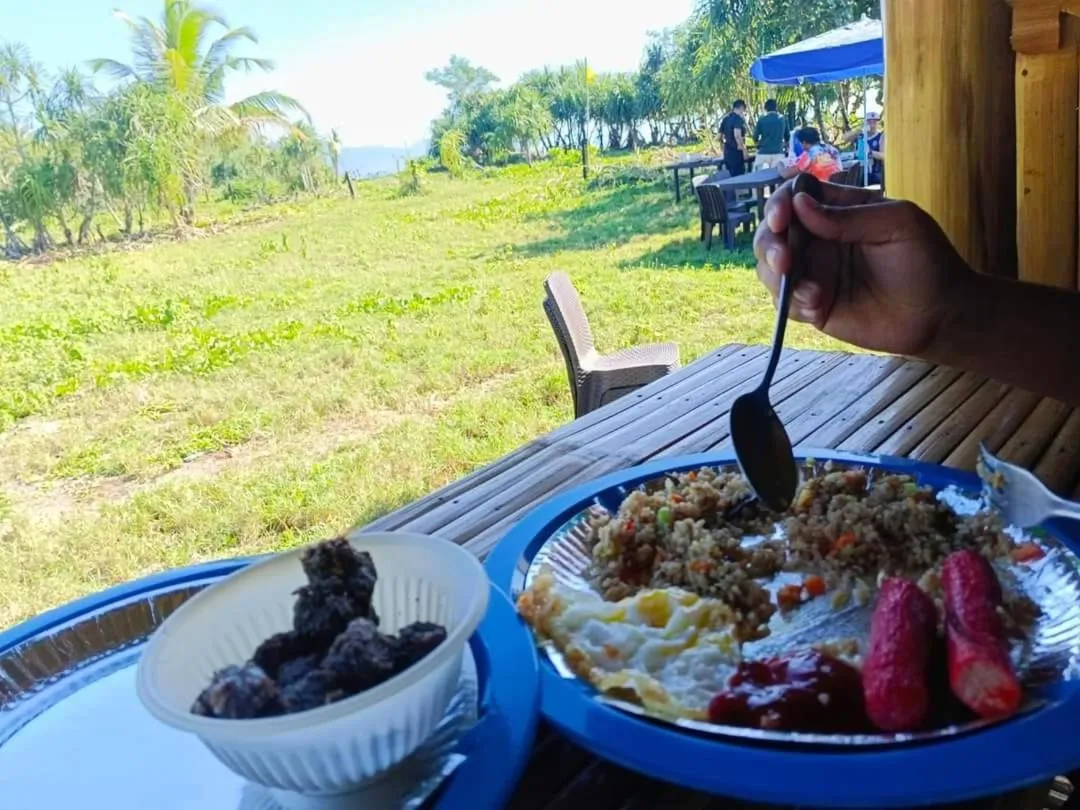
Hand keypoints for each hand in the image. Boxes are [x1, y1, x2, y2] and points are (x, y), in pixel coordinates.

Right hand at [753, 179, 974, 356]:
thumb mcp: (896, 224)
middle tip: (783, 260)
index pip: (794, 196)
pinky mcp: (813, 306)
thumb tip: (799, 205)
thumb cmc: (926, 260)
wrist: (938, 314)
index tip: (781, 218)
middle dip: (769, 244)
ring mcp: (814, 273)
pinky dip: (793, 303)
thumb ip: (849, 216)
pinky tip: (817, 306)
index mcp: (837, 211)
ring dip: (776, 276)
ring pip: (770, 268)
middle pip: (772, 233)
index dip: (779, 203)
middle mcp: (819, 240)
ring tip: (810, 291)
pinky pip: (785, 302)